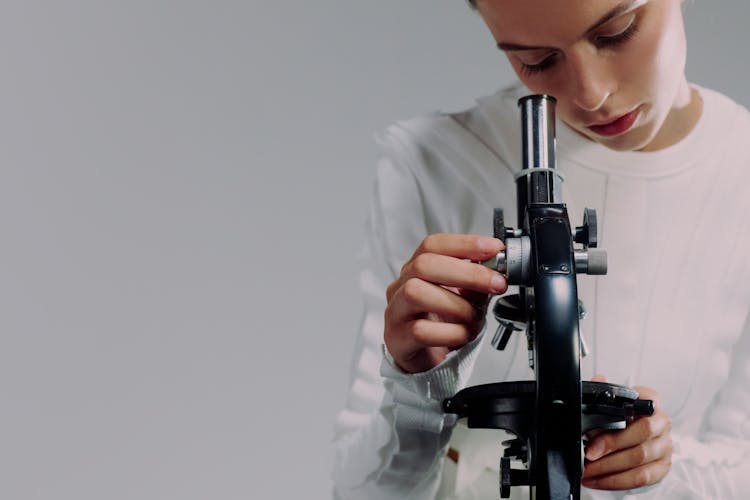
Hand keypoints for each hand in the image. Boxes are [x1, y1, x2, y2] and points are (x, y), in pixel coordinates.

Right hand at [384, 234, 506, 372]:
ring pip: (416, 293)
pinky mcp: (398, 339)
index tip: (494, 248)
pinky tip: (463, 334)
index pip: (432, 245)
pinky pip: (421, 331)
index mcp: (415, 270)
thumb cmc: (443, 324)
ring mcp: (396, 312)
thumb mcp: (464, 297)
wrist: (427, 361)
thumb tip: (496, 271)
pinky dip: (451, 332)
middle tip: (495, 283)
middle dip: (467, 272)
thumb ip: (476, 282)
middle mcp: (401, 287)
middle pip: (423, 265)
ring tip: (474, 316)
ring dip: (457, 304)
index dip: (464, 244)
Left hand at [582, 375, 672, 489]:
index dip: (616, 418)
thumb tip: (599, 380)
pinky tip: (598, 480)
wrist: (633, 437)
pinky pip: (641, 478)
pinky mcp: (663, 467)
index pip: (641, 404)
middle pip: (641, 433)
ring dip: (609, 468)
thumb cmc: (622, 418)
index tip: (592, 432)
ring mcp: (665, 446)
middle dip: (610, 445)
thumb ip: (603, 391)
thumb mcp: (610, 403)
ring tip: (588, 471)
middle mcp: (662, 422)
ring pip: (639, 458)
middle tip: (588, 455)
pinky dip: (616, 481)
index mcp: (650, 401)